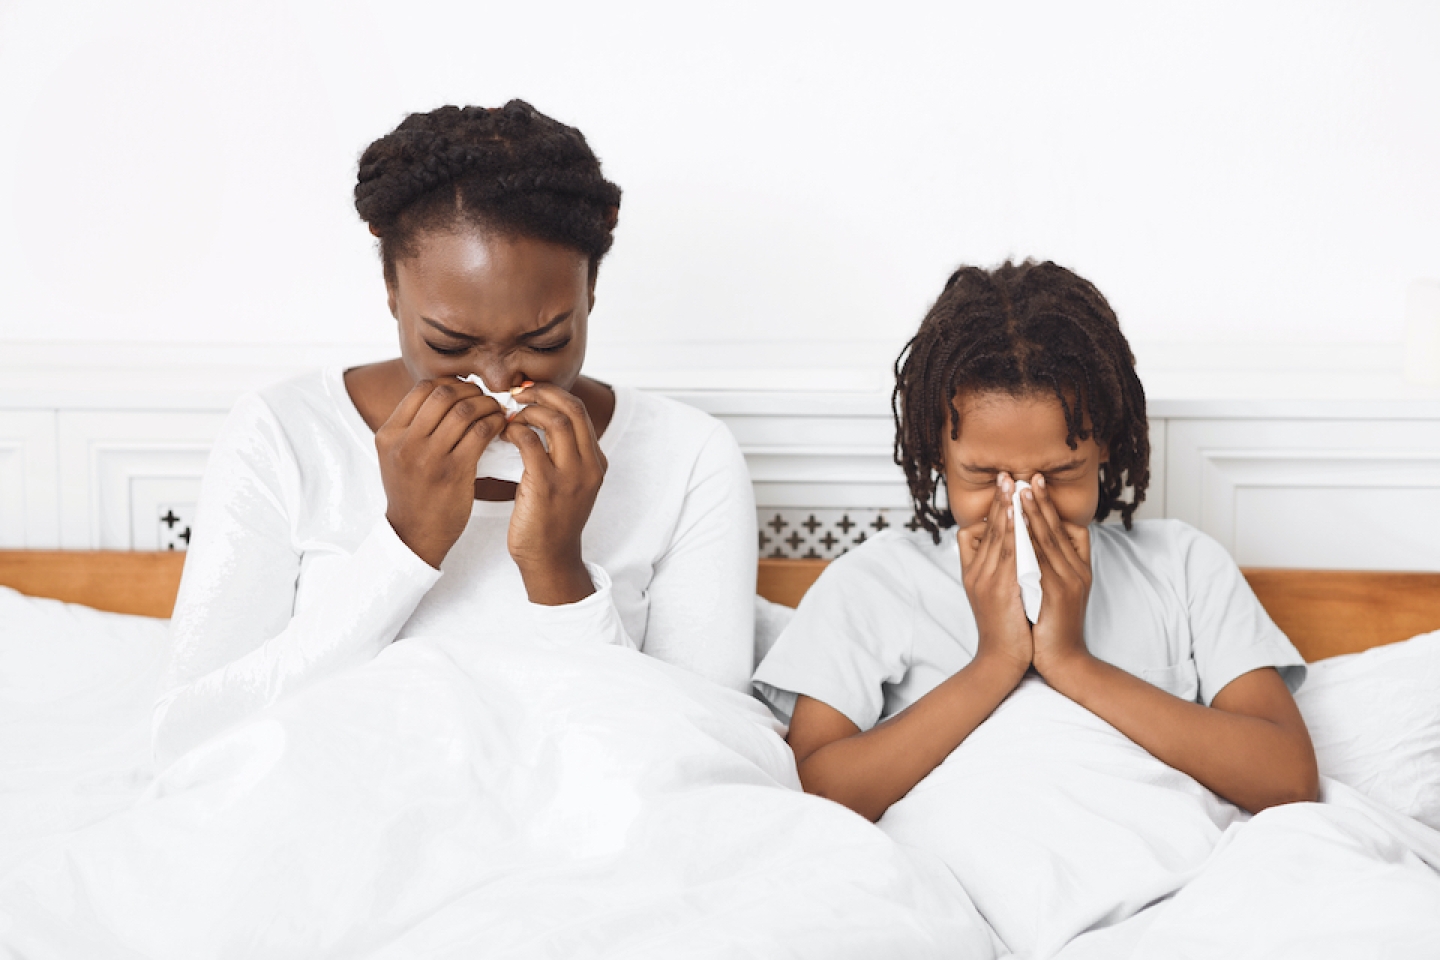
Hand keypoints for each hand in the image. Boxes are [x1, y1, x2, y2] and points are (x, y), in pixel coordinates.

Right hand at [377, 378, 505, 568]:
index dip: (450, 384)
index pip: (422, 389)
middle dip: (471, 391)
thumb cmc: (412, 494)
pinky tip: (500, 428)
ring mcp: (429, 457)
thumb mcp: (397, 456)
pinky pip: (480, 433)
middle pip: (444, 394)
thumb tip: (446, 395)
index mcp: (389, 434)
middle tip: (485, 399)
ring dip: (487, 406)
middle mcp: (405, 442)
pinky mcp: (454, 472)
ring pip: (465, 411)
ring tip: (496, 412)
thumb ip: (413, 427)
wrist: (414, 534)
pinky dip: (495, 424)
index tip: (466, 393)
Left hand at [504, 381, 607, 604]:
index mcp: (597, 462)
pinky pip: (529, 443)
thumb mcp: (569, 485)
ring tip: (508, 415)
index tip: (529, 394)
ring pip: (555, 421)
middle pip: (572, 408)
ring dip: (527, 411)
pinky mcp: (546, 486)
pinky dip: (513, 431)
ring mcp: (571, 476)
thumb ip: (563, 456)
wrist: (550, 560)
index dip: (552, 394)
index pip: (579, 411)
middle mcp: (590, 465)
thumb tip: (535, 421)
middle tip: (516, 394)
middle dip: (542, 393)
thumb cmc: (551, 521)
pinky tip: (502, 434)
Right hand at [957, 473, 1032, 677]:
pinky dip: (1014, 532)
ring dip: (1006, 508)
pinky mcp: (999, 589)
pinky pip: (1008, 554)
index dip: (992, 509)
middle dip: (999, 500)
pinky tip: (1020, 516)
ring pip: (997, 537)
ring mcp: (986, 580)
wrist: (1001, 660)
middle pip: (987, 528)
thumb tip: (1011, 552)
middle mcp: (977, 572)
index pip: (978, 531)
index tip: (1003, 486)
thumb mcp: (997, 596)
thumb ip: (999, 571)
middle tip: (1006, 474)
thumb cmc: (1006, 629)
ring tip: (1013, 485)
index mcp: (975, 572)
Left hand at [1018, 474, 1093, 679]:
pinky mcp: (1056, 594)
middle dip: (1042, 501)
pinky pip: (1040, 561)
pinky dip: (1029, 540)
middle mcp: (1076, 571)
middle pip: (1058, 528)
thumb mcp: (1055, 592)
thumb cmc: (1053, 627)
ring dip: (1035, 513)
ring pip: (1049, 540)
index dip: (1052, 506)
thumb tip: (1030, 545)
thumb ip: (1048, 568)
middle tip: (1029, 476)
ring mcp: (1068, 581)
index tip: (1037, 483)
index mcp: (1077, 569)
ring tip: (1022, 491)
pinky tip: (1017, 526)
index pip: (1067, 529)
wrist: (1063, 661)